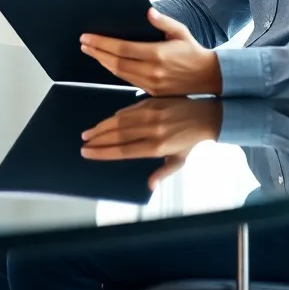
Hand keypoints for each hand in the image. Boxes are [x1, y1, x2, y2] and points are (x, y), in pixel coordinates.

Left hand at [80, 8, 221, 95]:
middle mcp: (153, 71)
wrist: (209, 77)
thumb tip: (148, 11)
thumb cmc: (193, 51)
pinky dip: (114, 71)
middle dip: (97, 52)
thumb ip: (163, 21)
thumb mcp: (181, 32)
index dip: (102, 43)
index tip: (87, 37)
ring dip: (102, 62)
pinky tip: (106, 63)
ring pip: (119, 73)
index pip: (122, 48)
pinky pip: (127, 81)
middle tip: (83, 44)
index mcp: (158, 54)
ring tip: (90, 51)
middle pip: (116, 62)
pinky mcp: (152, 92)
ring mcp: (151, 84)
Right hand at [80, 97, 222, 187]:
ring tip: (87, 133)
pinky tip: (105, 122)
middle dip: (97, 140)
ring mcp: (151, 115)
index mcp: (157, 148)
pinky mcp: (151, 103)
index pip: (123, 151)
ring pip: (120, 121)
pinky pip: (128, 110)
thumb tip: (149, 186)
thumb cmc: (190, 141)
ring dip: (101, 127)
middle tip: (83, 143)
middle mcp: (152, 131)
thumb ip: (162, 173)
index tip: (88, 153)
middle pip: (118, 136)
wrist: (205, 115)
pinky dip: (115, 117)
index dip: (103, 152)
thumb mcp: (178, 161)